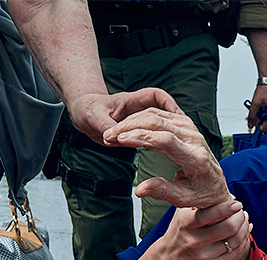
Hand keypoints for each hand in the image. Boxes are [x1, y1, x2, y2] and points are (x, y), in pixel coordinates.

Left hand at [68, 88, 182, 144]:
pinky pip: (154, 137)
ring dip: (170, 135)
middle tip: (185, 139)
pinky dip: (161, 145)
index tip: (177, 117)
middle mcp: (139, 110)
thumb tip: (110, 136)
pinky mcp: (138, 134)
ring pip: (161, 126)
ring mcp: (139, 122)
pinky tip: (169, 157)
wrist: (81, 116)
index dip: (169, 104)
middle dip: (175, 124)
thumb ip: (103, 126)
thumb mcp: (92, 117)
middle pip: (163, 113)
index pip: (156, 96)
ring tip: (182, 148)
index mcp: (131, 101)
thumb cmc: (86, 110)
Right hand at [105, 109, 229, 208]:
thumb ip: (162, 192)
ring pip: (157, 115)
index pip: (166, 140)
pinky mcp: (186, 123)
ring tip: (113, 133)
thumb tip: (139, 190)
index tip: (120, 140)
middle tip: (108, 136)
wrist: (216, 184)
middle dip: (130, 127)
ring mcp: (191, 129)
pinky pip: (160, 113)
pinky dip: (140, 117)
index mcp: (196, 158)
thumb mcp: (183, 199)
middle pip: (159, 123)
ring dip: (132, 121)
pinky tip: (126, 127)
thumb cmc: (200, 194)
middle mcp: (196, 140)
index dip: (141, 138)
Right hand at [156, 200, 251, 259]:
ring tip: (244, 219)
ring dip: (244, 227)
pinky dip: (244, 239)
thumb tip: (226, 193)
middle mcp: (194, 241)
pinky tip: (245, 230)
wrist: (170, 258)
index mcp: (186, 224)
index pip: (208, 215)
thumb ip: (200, 202)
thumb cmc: (180, 230)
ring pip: (235, 241)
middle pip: (227, 228)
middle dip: (240, 217)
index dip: (226, 208)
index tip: (237, 203)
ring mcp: (204, 255)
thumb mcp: (182, 213)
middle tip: (241, 211)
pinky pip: (235, 251)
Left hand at [246, 84, 266, 131]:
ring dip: (263, 118)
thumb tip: (250, 125)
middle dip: (261, 121)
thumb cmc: (264, 91)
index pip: (265, 128)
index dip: (258, 125)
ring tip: (262, 108)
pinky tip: (265, 108)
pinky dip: (266, 116)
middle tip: (258, 111)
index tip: (255, 120)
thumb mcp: (255, 103)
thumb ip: (252, 116)